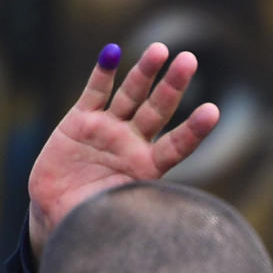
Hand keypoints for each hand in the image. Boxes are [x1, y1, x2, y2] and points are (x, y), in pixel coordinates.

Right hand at [26, 42, 219, 259]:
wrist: (60, 212)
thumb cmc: (95, 219)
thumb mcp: (120, 217)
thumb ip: (138, 210)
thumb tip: (163, 222)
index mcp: (149, 168)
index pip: (178, 145)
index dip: (194, 129)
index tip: (212, 111)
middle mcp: (134, 144)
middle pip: (158, 110)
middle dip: (173, 85)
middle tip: (189, 60)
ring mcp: (109, 129)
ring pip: (131, 95)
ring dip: (144, 72)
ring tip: (160, 50)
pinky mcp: (80, 121)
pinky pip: (94, 93)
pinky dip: (103, 74)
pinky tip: (114, 53)